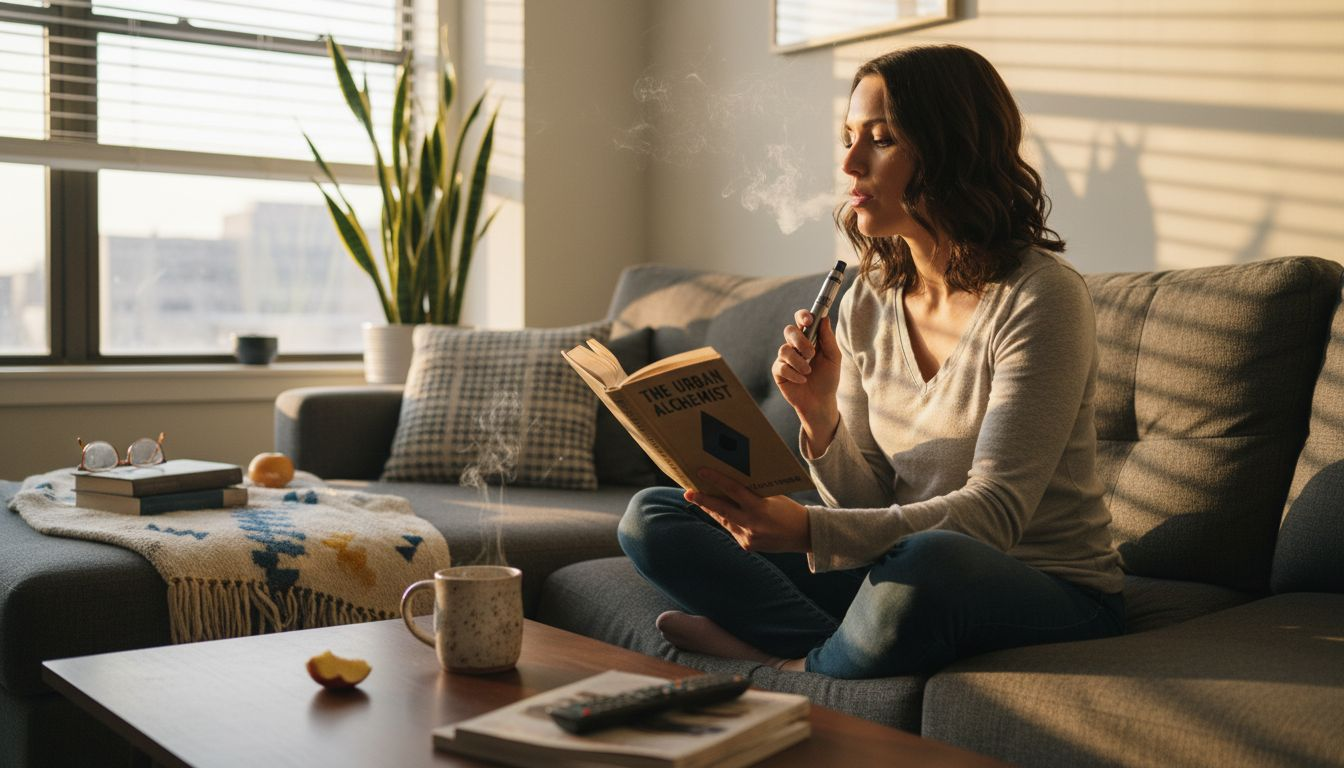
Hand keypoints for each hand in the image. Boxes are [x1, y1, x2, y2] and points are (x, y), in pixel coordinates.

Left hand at [686, 468, 809, 552]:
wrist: (804, 535)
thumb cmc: (789, 510)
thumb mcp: (773, 496)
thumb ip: (753, 492)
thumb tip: (731, 482)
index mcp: (760, 508)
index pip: (734, 491)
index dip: (716, 480)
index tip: (701, 472)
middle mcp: (752, 524)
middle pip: (722, 510)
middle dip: (703, 501)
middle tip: (687, 492)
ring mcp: (748, 537)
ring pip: (724, 520)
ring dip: (711, 509)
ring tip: (698, 498)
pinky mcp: (747, 545)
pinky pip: (731, 529)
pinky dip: (725, 519)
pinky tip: (718, 512)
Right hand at [772, 310, 840, 451]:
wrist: (821, 402)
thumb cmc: (828, 378)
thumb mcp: (833, 357)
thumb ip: (828, 338)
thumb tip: (824, 318)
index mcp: (809, 338)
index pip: (801, 320)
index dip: (802, 316)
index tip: (808, 320)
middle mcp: (795, 345)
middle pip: (789, 330)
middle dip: (800, 340)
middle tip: (811, 353)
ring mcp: (785, 358)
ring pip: (784, 350)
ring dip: (799, 361)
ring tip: (808, 372)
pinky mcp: (779, 372)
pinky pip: (781, 367)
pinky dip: (794, 374)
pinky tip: (802, 380)